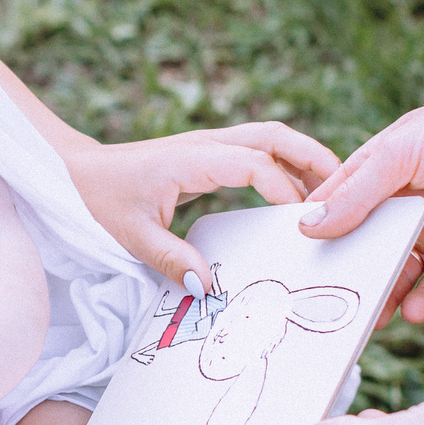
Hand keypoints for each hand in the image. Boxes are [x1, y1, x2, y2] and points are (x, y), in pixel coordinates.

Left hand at [64, 123, 339, 289]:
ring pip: (271, 137)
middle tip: (349, 191)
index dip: (284, 190)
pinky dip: (286, 166)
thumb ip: (169, 259)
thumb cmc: (98, 200)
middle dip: (314, 159)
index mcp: (192, 158)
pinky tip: (300, 196)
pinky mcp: (209, 154)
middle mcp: (206, 143)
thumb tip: (208, 289)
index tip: (303, 223)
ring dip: (304, 159)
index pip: (255, 163)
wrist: (75, 173)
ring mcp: (209, 145)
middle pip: (275, 135)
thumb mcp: (129, 234)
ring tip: (336, 193)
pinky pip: (258, 151)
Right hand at [298, 74, 423, 323]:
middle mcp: (402, 207)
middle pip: (366, 252)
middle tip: (330, 311)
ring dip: (386, 297)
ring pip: (401, 275)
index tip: (293, 273)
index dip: (314, 242)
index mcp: (376, 178)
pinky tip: (417, 311)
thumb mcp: (400, 154)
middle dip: (351, 278)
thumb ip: (356, 195)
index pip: (334, 215)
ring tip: (375, 318)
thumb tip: (308, 229)